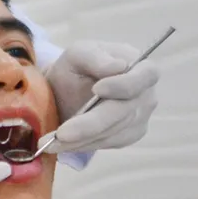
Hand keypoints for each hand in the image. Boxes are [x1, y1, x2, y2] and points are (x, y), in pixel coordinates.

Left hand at [44, 41, 159, 158]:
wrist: (66, 89)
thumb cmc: (76, 67)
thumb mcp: (78, 53)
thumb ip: (95, 56)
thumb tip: (119, 66)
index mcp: (141, 66)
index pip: (145, 76)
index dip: (123, 85)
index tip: (97, 89)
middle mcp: (145, 94)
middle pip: (125, 112)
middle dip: (91, 124)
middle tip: (62, 133)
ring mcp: (139, 117)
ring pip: (113, 132)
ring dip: (80, 139)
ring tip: (51, 142)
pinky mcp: (127, 135)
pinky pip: (106, 143)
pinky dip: (82, 145)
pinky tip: (61, 145)